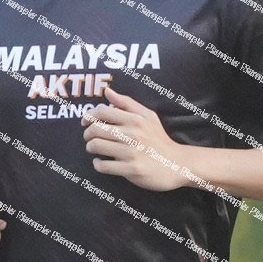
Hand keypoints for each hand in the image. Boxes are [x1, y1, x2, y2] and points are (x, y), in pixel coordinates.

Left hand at [81, 82, 195, 191]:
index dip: (88, 116)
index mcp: (136, 119)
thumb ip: (126, 103)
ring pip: (96, 146)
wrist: (177, 164)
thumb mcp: (148, 116)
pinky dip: (98, 164)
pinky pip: (103, 166)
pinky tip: (102, 162)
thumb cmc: (159, 139)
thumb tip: (107, 91)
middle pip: (96, 129)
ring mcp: (132, 152)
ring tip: (95, 148)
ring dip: (91, 148)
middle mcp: (133, 134)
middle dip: (88, 133)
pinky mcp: (131, 169)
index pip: (102, 112)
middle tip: (90, 137)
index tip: (85, 122)